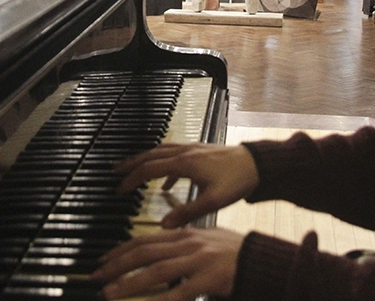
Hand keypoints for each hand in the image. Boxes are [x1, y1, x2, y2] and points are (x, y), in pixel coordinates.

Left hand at [92, 228, 243, 300]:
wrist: (262, 259)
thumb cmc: (234, 253)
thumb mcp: (205, 243)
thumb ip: (182, 249)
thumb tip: (159, 252)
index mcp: (185, 235)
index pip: (145, 240)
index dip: (121, 250)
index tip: (104, 261)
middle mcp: (188, 244)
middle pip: (145, 252)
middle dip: (117, 265)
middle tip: (97, 276)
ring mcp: (198, 261)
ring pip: (156, 271)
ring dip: (129, 283)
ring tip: (110, 293)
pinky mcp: (209, 279)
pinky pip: (180, 292)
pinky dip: (161, 300)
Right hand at [115, 143, 259, 228]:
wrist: (258, 163)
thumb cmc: (238, 180)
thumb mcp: (213, 201)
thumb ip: (187, 212)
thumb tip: (163, 225)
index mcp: (184, 163)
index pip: (150, 169)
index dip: (132, 179)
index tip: (120, 190)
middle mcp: (185, 152)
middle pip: (151, 155)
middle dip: (132, 164)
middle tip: (115, 172)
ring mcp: (192, 149)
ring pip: (161, 151)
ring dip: (145, 160)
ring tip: (133, 169)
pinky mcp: (200, 151)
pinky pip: (175, 155)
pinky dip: (165, 165)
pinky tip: (167, 182)